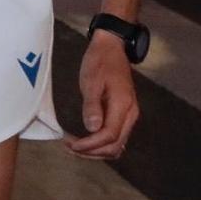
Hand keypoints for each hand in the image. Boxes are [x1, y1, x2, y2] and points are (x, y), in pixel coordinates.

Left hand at [67, 31, 139, 159]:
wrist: (112, 48)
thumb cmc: (100, 62)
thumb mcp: (91, 80)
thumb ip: (92, 105)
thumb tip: (92, 129)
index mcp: (123, 106)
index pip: (109, 136)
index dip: (90, 145)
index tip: (71, 144)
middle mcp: (130, 115)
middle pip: (115, 145)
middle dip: (92, 151)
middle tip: (69, 147)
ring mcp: (129, 115)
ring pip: (117, 144)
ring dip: (97, 150)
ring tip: (75, 146)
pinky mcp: (124, 114)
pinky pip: (116, 136)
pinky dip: (102, 143)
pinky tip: (87, 140)